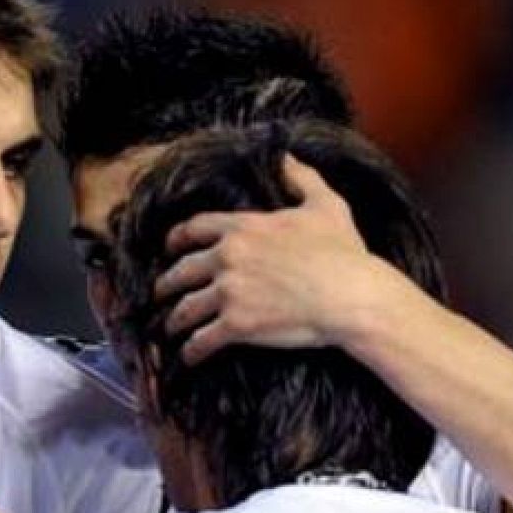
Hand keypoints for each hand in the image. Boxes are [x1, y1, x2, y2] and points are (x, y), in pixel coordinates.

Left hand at [153, 155, 390, 365]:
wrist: (351, 295)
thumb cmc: (343, 252)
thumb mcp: (325, 205)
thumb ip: (302, 178)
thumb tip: (287, 156)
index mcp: (243, 228)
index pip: (194, 228)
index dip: (177, 238)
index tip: (169, 247)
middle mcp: (227, 258)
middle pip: (181, 270)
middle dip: (167, 282)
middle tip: (161, 292)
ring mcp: (228, 292)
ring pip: (186, 308)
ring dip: (175, 320)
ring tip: (171, 328)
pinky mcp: (236, 325)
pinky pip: (201, 340)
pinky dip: (192, 350)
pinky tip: (189, 356)